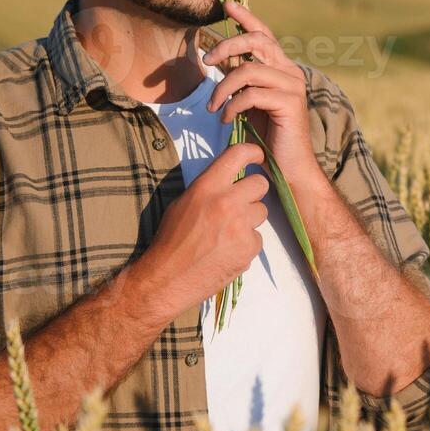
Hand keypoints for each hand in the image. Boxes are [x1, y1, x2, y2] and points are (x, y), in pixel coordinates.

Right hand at [133, 141, 269, 327]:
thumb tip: (230, 180)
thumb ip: (209, 189)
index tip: (257, 156)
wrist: (167, 279)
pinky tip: (227, 252)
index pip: (238, 154)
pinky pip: (257, 238)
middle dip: (252, 192)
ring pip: (261, 211)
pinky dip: (246, 244)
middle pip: (260, 184)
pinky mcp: (249, 248)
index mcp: (207, 186)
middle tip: (239, 204)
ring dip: (249, 220)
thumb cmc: (171, 240)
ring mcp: (241, 225)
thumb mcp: (183, 203)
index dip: (253, 152)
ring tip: (228, 233)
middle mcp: (227, 201)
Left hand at [202, 1, 321, 186]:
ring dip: (223, 89)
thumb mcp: (250, 102)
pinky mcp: (290, 103)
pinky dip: (233, 106)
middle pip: (257, 42)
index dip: (247, 17)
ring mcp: (292, 86)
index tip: (227, 5)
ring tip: (214, 108)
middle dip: (227, 46)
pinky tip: (227, 119)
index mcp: (282, 69)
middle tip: (206, 60)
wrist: (289, 168)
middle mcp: (291, 72)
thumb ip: (242, 81)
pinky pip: (252, 95)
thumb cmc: (268, 137)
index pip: (264, 35)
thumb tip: (222, 61)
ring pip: (248, 71)